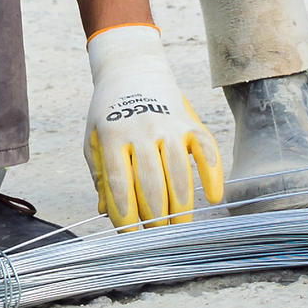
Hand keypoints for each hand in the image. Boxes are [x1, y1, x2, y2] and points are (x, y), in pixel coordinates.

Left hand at [83, 26, 221, 226]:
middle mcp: (142, 130)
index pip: (121, 183)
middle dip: (154, 218)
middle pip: (152, 183)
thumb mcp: (94, 138)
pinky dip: (213, 174)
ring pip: (179, 173)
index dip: (126, 214)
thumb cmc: (109, 110)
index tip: (130, 237)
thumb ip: (100, 175)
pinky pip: (206, 150)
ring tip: (179, 229)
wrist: (132, 68)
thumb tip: (105, 212)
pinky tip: (213, 197)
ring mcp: (168, 125)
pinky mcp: (189, 121)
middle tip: (157, 239)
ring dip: (180, 207)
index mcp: (113, 135)